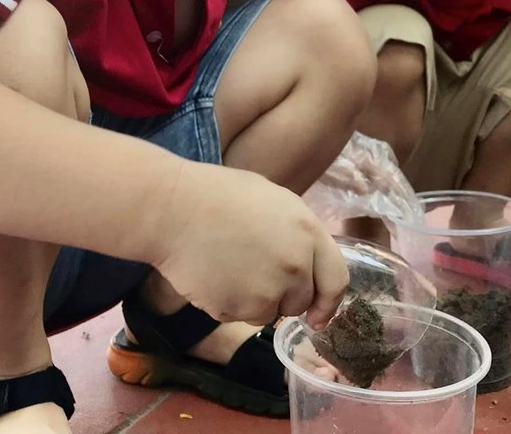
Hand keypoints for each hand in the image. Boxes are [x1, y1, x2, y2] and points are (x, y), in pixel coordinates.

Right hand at [152, 163, 348, 328]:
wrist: (174, 209)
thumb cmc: (219, 194)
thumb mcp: (274, 201)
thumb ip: (298, 234)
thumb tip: (306, 261)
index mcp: (308, 233)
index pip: (336, 280)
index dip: (329, 302)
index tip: (318, 314)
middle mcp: (295, 267)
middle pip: (300, 301)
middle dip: (283, 295)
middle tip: (253, 272)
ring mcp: (267, 291)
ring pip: (269, 313)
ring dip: (255, 301)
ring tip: (229, 268)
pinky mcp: (236, 310)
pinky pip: (240, 316)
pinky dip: (229, 304)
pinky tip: (214, 276)